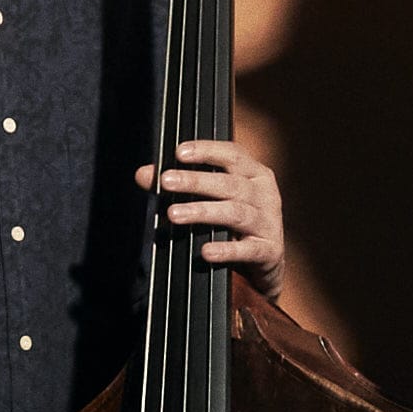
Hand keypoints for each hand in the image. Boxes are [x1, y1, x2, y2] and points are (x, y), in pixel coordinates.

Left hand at [139, 139, 285, 286]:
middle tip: (166, 181)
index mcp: (254, 173)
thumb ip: (181, 184)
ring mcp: (268, 222)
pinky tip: (205, 252)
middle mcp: (264, 194)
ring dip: (202, 212)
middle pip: (229, 183)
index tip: (179, 152)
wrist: (267, 260)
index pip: (232, 154)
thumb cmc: (238, 222)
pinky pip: (246, 250)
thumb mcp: (215, 198)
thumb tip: (143, 174)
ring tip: (174, 214)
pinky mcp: (268, 251)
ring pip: (235, 213)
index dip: (206, 151)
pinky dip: (226, 250)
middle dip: (195, 181)